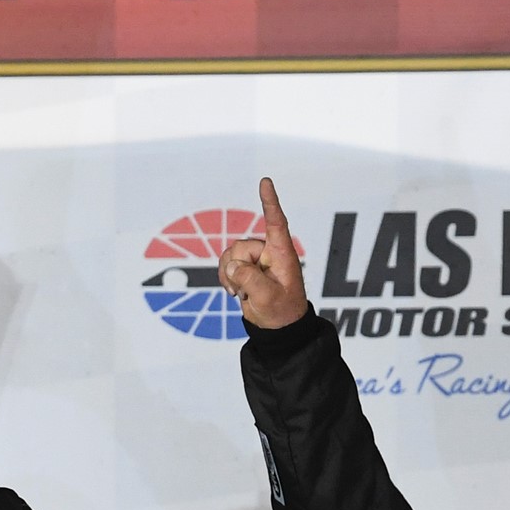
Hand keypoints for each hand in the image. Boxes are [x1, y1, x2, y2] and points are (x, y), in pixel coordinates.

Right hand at [219, 177, 306, 329]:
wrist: (276, 327)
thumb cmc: (281, 311)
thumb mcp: (267, 298)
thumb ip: (250, 279)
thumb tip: (234, 265)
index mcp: (283, 253)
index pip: (276, 222)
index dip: (270, 202)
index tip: (265, 182)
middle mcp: (269, 252)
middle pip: (241, 246)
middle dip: (237, 269)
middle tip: (246, 290)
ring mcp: (256, 260)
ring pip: (230, 254)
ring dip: (229, 275)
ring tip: (241, 293)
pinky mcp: (245, 268)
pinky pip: (226, 264)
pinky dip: (226, 278)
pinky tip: (236, 292)